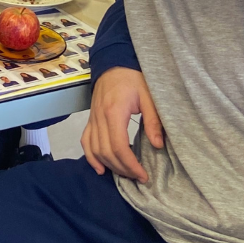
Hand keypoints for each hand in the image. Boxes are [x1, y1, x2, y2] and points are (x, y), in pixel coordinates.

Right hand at [81, 66, 163, 182]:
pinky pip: (85, 142)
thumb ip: (152, 121)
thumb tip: (157, 146)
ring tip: (124, 174)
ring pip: (94, 150)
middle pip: (106, 152)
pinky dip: (90, 157)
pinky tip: (100, 168)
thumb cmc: (134, 79)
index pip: (118, 146)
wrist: (114, 65)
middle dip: (122, 169)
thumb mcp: (149, 97)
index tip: (143, 175)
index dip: (130, 164)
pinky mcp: (90, 120)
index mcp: (114, 112)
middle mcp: (99, 118)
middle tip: (138, 177)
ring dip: (109, 165)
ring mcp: (92, 119)